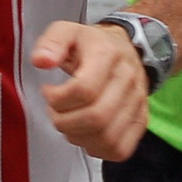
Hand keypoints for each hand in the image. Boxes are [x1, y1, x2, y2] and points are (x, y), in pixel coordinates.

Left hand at [33, 21, 147, 160]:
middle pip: (96, 118)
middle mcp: (127, 80)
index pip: (84, 90)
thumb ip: (51, 42)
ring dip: (78, 137)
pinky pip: (120, 149)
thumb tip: (41, 61)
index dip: (58, 99)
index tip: (49, 92)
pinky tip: (85, 134)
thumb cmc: (93, 44)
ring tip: (68, 122)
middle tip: (55, 111)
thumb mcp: (67, 31)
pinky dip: (97, 149)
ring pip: (107, 138)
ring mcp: (137, 103)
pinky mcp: (140, 120)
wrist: (126, 48)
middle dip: (64, 122)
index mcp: (107, 55)